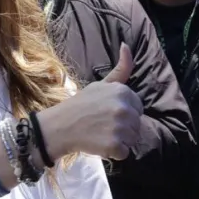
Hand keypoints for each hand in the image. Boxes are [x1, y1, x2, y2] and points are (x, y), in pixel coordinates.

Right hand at [41, 43, 143, 159]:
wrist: (60, 126)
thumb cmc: (81, 105)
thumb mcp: (101, 84)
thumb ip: (120, 69)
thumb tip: (126, 45)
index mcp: (124, 92)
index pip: (138, 108)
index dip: (124, 113)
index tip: (106, 113)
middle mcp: (124, 109)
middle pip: (136, 125)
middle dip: (123, 127)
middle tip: (102, 125)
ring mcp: (120, 128)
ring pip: (132, 139)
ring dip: (119, 140)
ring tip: (101, 134)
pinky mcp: (115, 145)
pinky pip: (124, 153)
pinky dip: (114, 153)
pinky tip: (100, 144)